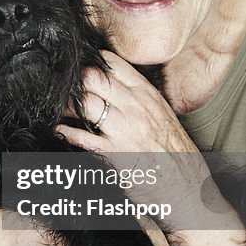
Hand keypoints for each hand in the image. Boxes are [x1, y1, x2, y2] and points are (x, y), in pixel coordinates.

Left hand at [55, 50, 195, 154]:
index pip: (114, 66)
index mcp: (146, 94)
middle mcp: (134, 106)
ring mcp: (123, 128)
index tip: (80, 65)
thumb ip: (141, 97)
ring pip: (86, 103)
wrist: (186, 183)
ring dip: (68, 104)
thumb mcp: (162, 114)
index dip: (93, 62)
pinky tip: (59, 129)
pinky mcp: (113, 151)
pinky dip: (66, 132)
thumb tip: (118, 87)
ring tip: (60, 106)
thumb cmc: (175, 151)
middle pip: (94, 79)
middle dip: (76, 80)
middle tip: (65, 86)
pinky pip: (82, 137)